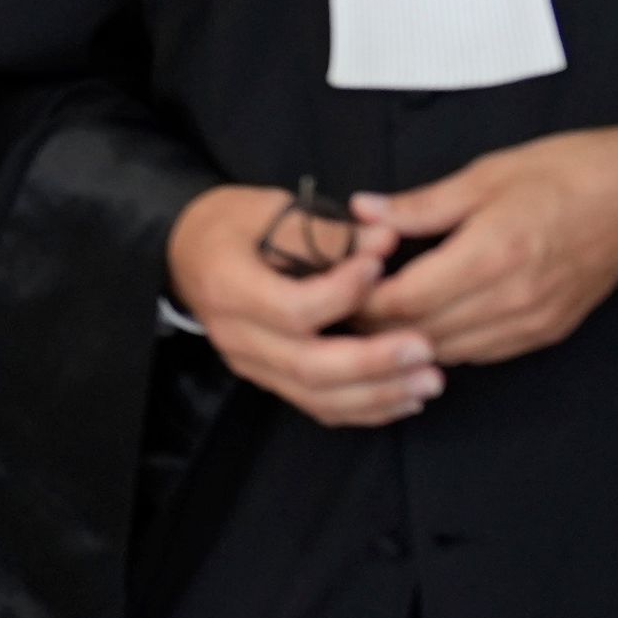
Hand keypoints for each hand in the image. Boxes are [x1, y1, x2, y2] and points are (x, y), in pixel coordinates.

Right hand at [165, 183, 434, 427]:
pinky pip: (317, 405)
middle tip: (424, 349)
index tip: (381, 268)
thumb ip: (327, 232)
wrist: (188, 252)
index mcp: (230, 287)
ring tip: (428, 382)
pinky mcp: (269, 379)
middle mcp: (237, 336)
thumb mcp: (270, 209)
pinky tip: (404, 398)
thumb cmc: (231, 224)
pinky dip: (364, 408)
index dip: (342, 294)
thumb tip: (386, 240)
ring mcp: (252, 365)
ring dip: (378, 394)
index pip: (292, 308)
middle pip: (309, 365)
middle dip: (373, 362)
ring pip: (317, 396)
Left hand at [350, 125, 617, 367]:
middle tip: (340, 307)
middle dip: (374, 327)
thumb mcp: (486, 175)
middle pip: (420, 334)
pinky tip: (429, 321)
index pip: (404, 300)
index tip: (335, 287)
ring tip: (376, 317)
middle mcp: (512, 298)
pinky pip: (481, 353)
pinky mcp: (547, 332)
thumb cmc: (565, 172)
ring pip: (448, 352)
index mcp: (492, 253)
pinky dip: (447, 342)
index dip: (360, 301)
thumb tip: (361, 212)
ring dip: (408, 340)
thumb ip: (420, 205)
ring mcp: (532, 321)